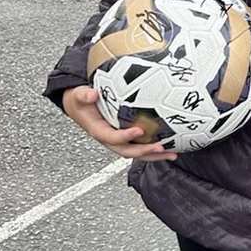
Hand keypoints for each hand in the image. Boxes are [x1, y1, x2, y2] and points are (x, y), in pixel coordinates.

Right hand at [61, 85, 176, 160]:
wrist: (80, 108)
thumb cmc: (81, 102)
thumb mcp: (79, 96)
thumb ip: (84, 95)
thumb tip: (92, 94)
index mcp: (98, 131)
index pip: (112, 137)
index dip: (125, 136)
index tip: (139, 130)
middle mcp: (109, 140)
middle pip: (127, 151)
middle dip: (144, 151)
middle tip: (160, 147)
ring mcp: (118, 142)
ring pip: (136, 153)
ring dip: (154, 155)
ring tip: (172, 154)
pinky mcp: (125, 140)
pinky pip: (140, 147)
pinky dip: (154, 151)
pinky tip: (170, 148)